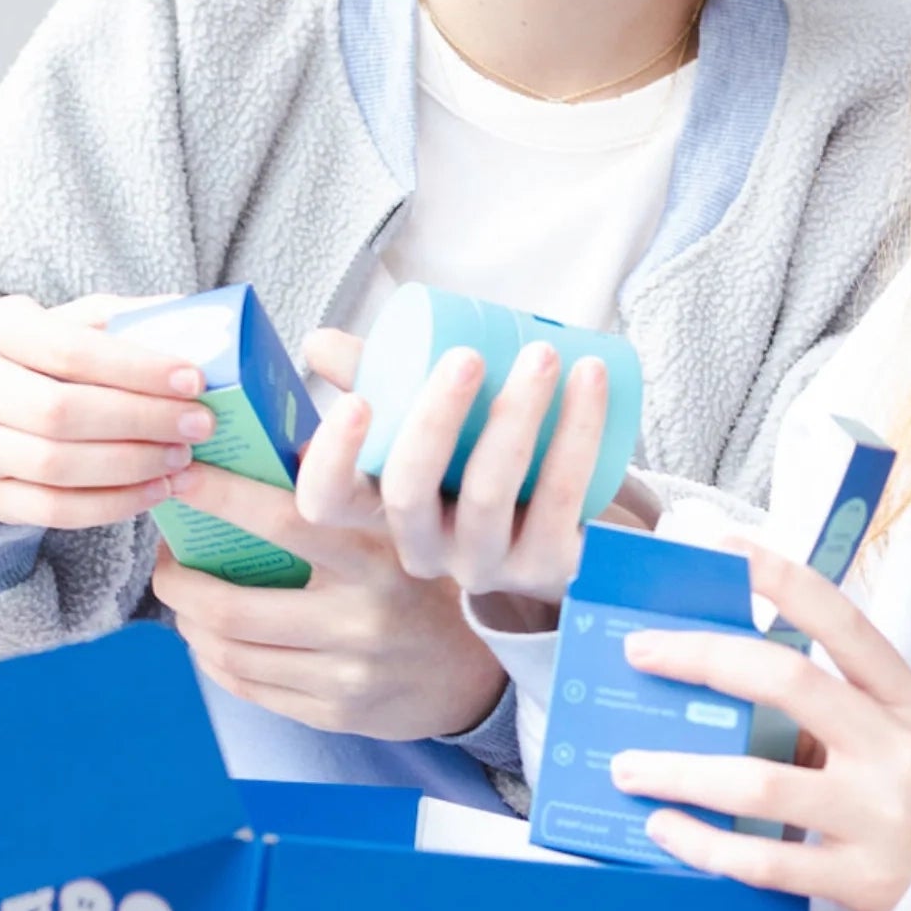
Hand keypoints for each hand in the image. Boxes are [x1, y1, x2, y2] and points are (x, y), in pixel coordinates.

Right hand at [0, 294, 211, 527]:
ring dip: (132, 465)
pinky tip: (156, 491)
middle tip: (199, 425)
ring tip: (182, 458)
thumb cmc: (41, 361)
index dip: (137, 369)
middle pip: (62, 412)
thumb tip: (198, 321)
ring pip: (56, 465)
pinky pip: (54, 510)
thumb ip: (124, 320)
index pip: (71, 351)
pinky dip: (113, 504)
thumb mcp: (69, 324)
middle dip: (142, 420)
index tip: (195, 381)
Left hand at [150, 462, 506, 738]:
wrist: (475, 675)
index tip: (180, 472)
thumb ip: (351, 490)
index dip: (222, 497)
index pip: (288, 521)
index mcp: (382, 557)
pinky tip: (211, 638)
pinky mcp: (334, 713)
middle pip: (233, 607)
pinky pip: (247, 688)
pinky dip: (213, 659)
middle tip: (168, 557)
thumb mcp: (407, 527)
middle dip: (178, 581)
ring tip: (186, 596)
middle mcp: (362, 619)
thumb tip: (271, 442)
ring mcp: (346, 673)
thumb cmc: (427, 582)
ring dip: (189, 622)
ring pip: (229, 653)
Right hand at [296, 325, 611, 624]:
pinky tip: (590, 381)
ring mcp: (489, 564)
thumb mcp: (434, 422)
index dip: (331, 460)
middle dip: (434, 417)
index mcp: (384, 512)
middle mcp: (429, 549)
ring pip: (488, 492)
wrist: (584, 520)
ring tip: (541, 354)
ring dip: (514, 413)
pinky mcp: (552, 568)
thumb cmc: (489, 459)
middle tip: (468, 354)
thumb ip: (381, 376)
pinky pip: (560, 497)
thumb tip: (321, 342)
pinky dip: (577, 432)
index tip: (356, 401)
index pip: (328, 503)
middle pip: (409, 492)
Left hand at [605, 543, 910, 910]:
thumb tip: (732, 673)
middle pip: (787, 683)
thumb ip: (840, 705)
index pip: (843, 621)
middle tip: (640, 652)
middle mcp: (894, 748)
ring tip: (627, 766)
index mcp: (908, 699)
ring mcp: (876, 816)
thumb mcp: (909, 733)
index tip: (726, 549)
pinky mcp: (858, 880)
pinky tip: (665, 829)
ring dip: (680, 771)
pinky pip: (764, 862)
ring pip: (759, 785)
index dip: (783, 579)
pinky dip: (704, 844)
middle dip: (703, 659)